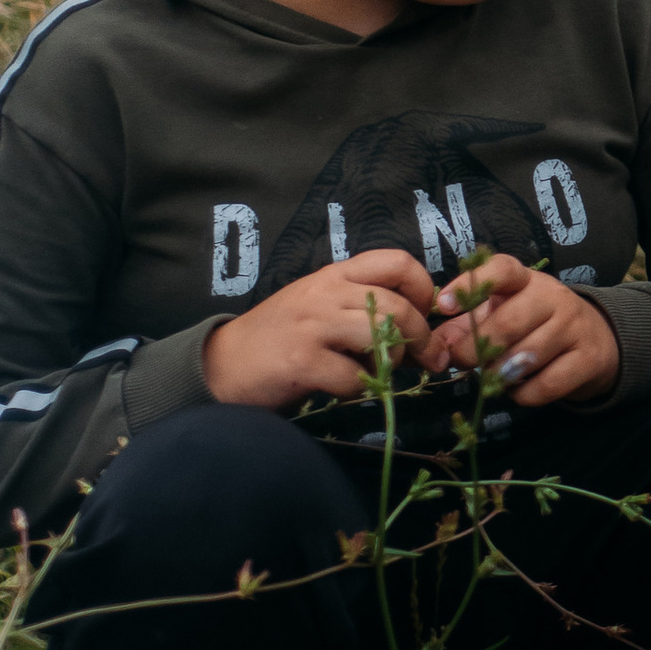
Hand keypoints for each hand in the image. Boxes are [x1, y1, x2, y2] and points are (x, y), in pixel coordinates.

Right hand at [201, 251, 442, 409]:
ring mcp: (312, 326)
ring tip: (380, 372)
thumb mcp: (321, 307)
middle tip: (428, 359)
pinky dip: (358, 389)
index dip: (423, 288)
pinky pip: (353, 377)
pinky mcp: (301, 362)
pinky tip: (341, 387)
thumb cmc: (281, 337)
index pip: (397, 261)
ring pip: (381, 336)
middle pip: (399, 306)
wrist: (223, 365)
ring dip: (393, 362)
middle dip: (422, 338)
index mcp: (334, 275)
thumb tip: (421, 332)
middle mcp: (325, 293)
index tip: (426, 314)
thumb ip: (364, 309)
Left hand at [427, 254, 620, 408]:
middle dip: (476, 349)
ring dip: (500, 374)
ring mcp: (574, 327)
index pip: (502, 269)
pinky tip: (520, 389)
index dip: (470, 285)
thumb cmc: (535, 326)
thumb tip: (437, 346)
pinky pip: (545, 385)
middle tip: (462, 363)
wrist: (597, 341)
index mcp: (527, 280)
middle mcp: (553, 297)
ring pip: (525, 358)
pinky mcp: (589, 359)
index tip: (443, 305)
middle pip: (508, 323)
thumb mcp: (502, 316)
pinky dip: (524, 395)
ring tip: (496, 375)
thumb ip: (465, 328)